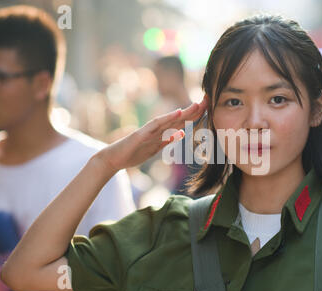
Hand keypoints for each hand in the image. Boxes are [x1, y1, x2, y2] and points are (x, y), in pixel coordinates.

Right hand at [94, 96, 208, 173]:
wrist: (113, 159)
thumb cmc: (132, 153)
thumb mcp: (155, 148)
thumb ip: (167, 140)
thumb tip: (180, 133)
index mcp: (161, 133)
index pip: (181, 122)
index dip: (195, 115)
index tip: (208, 109)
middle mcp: (156, 129)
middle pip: (178, 118)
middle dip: (193, 110)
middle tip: (208, 100)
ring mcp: (148, 131)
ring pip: (169, 119)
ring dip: (184, 112)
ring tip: (197, 105)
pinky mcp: (140, 134)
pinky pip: (155, 126)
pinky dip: (166, 119)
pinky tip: (177, 113)